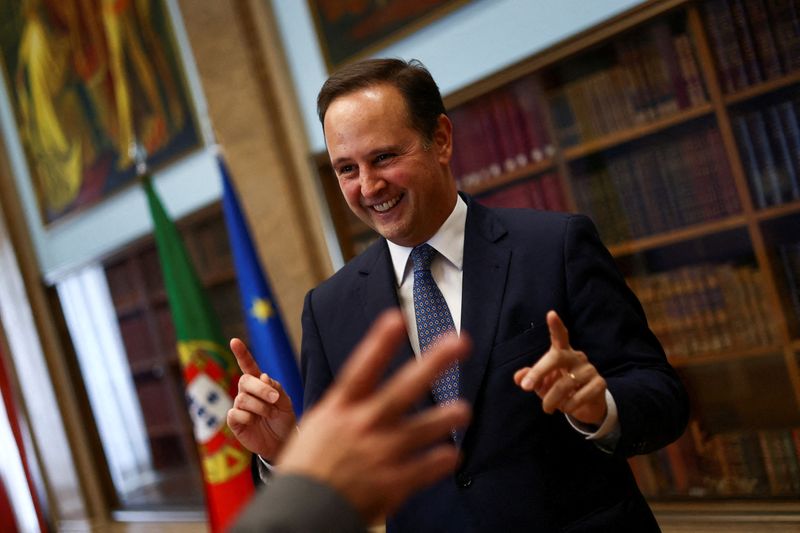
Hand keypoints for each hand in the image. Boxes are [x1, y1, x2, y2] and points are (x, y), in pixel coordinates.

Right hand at [227, 338, 296, 460]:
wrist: (283, 443)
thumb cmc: (284, 420)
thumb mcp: (286, 402)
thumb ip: (275, 388)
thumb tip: (262, 376)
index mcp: (259, 384)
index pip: (248, 366)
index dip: (241, 353)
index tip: (234, 340)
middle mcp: (247, 393)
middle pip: (245, 380)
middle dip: (261, 389)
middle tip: (275, 399)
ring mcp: (239, 407)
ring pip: (242, 398)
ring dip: (260, 406)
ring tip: (270, 415)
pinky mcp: (235, 422)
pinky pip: (235, 413)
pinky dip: (249, 417)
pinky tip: (255, 422)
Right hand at [277, 309, 470, 522]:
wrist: (298, 515)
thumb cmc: (305, 470)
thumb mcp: (316, 429)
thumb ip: (343, 410)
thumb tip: (361, 390)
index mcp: (338, 410)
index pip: (361, 369)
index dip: (379, 343)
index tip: (397, 318)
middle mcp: (361, 427)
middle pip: (402, 389)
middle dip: (433, 363)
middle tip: (459, 342)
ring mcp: (378, 455)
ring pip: (422, 429)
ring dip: (445, 417)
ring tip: (463, 410)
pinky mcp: (391, 484)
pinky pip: (425, 468)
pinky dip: (441, 460)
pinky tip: (452, 454)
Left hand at [514, 310, 606, 425]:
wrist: (587, 406)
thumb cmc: (561, 388)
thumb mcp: (542, 383)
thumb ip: (530, 378)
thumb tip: (518, 378)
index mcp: (562, 352)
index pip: (560, 336)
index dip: (556, 325)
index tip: (551, 314)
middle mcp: (577, 357)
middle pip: (557, 357)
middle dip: (539, 371)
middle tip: (526, 387)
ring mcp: (589, 369)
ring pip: (565, 383)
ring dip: (551, 399)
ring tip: (546, 408)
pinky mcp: (599, 384)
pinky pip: (579, 396)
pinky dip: (568, 406)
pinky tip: (566, 408)